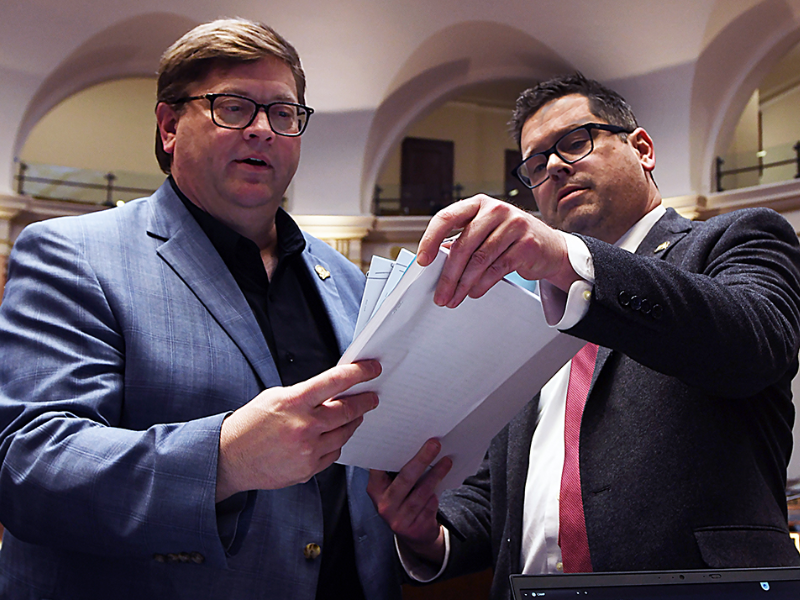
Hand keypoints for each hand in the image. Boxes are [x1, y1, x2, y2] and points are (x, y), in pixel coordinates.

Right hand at [216, 360, 380, 501]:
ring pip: (345, 433)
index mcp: (294, 402)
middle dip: (365, 401)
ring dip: (352, 422)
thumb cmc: (250, 425)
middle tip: (372, 397)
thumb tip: (335, 391)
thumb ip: (305, 394)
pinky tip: (328, 437)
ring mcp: (307, 450)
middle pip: (348, 411)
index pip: (335, 381)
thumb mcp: (275, 397)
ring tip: (353, 415)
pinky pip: (334, 453)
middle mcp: (303, 426)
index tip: (372, 368)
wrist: (229, 459)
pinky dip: (335, 443)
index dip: (359, 372)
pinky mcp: (308, 469)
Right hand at [367, 439, 451, 564]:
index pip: (379, 467)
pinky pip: (429, 507)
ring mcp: (399, 520)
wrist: (413, 535)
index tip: (405, 436)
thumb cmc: (403, 501)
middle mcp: (384, 505)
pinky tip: (441, 486)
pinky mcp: (415, 529)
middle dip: (421, 459)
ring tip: (446, 461)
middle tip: (434, 444)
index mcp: (375, 490)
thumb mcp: (392, 487)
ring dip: (436, 475)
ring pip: (421, 493)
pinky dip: (436, 495)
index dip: (390, 452)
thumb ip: (396, 471)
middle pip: (405, 478)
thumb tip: (415, 444)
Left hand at [417, 194, 579, 307]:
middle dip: (448, 275)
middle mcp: (495, 210)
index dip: (430, 240)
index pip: (446, 218)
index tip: (423, 260)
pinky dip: (482, 284)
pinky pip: (497, 269)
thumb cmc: (510, 238)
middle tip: (441, 293)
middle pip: (463, 245)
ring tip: (455, 297)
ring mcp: (514, 225)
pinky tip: (474, 292)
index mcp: (478, 204)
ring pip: (479, 260)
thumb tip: (435, 262)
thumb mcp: (484, 233)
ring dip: (464, 284)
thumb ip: (461, 241)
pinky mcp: (526, 244)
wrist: (549, 246)